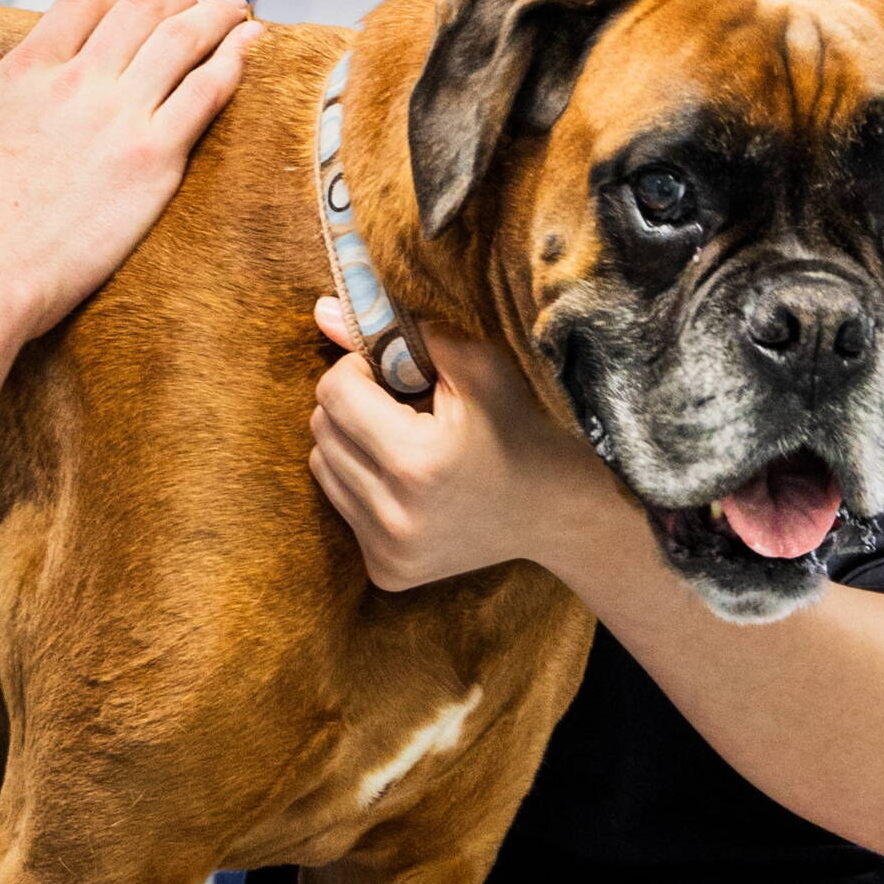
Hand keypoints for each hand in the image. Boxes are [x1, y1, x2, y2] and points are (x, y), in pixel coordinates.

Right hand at [0, 0, 257, 337]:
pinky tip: (250, 46)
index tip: (127, 12)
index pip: (81, 6)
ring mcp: (117, 116)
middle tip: (193, 4)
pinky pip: (206, 91)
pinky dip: (234, 59)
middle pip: (140, 10)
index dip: (111, 0)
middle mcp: (75, 81)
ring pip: (182, 38)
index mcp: (24, 72)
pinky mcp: (152, 157)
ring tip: (238, 10)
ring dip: (216, 15)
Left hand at [307, 298, 624, 591]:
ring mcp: (387, 552)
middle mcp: (395, 516)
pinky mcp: (385, 572)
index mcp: (417, 463)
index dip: (359, 368)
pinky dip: (363, 482)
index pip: (333, 392)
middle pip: (322, 430)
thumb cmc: (524, 426)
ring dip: (352, 442)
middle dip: (353, 405)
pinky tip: (410, 482)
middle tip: (404, 404)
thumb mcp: (478, 367)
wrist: (562, 512)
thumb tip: (323, 311)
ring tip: (407, 441)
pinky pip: (341, 504)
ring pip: (323, 466)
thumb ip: (400, 334)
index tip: (393, 370)